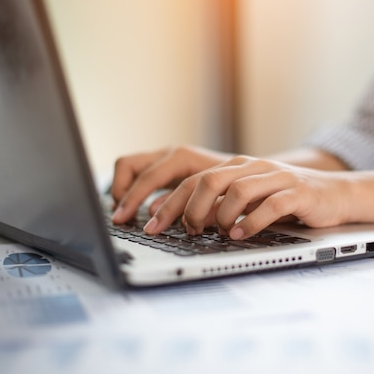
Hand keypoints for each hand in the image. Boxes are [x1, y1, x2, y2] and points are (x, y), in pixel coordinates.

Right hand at [110, 145, 232, 222]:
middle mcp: (171, 154)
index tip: (123, 219)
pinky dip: (134, 191)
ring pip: (130, 167)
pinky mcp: (167, 168)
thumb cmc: (238, 185)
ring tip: (125, 214)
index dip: (132, 199)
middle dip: (121, 192)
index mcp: (182, 157)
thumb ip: (185, 202)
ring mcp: (167, 159)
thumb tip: (153, 213)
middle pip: (128, 165)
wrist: (252, 175)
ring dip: (125, 190)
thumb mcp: (216, 196)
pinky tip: (136, 210)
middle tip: (120, 218)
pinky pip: (140, 175)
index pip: (147, 176)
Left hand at [142, 155, 353, 238]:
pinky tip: (241, 235)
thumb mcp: (251, 198)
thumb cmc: (289, 200)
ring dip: (221, 216)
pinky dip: (251, 223)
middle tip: (182, 232)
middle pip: (209, 181)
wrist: (336, 194)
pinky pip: (270, 206)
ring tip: (217, 233)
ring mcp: (276, 178)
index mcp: (237, 167)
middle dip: (187, 209)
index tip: (153, 226)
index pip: (194, 179)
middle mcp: (254, 167)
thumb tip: (185, 221)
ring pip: (238, 190)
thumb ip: (223, 203)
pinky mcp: (297, 193)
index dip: (170, 202)